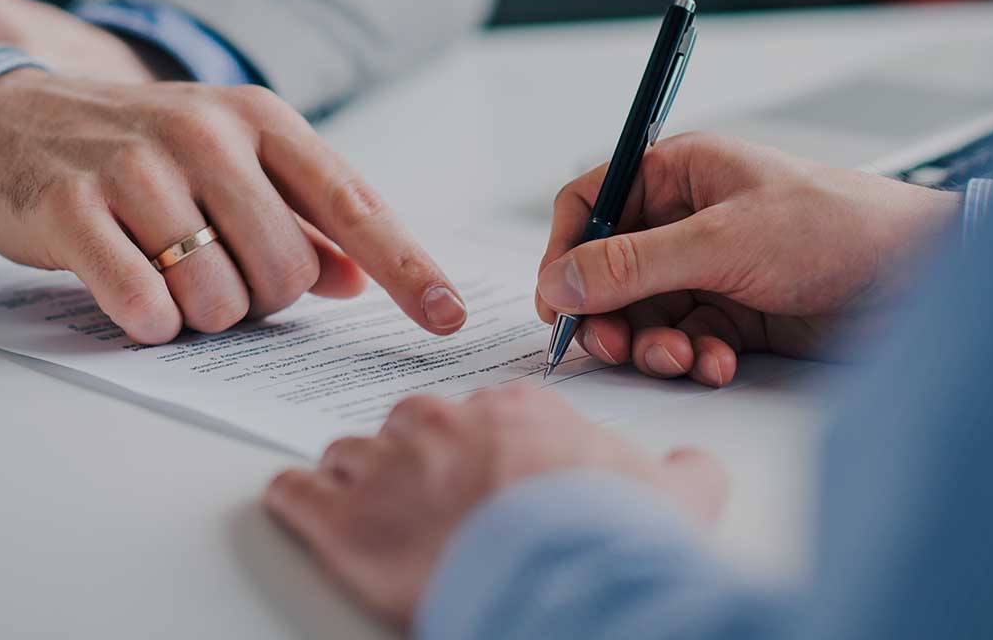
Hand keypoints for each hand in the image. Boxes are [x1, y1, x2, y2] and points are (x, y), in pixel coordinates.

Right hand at [0, 69, 469, 343]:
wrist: (11, 113)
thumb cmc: (140, 147)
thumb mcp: (229, 161)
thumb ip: (297, 217)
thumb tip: (356, 278)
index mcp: (259, 121)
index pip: (352, 203)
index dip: (406, 267)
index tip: (447, 318)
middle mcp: (206, 133)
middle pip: (285, 270)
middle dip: (261, 300)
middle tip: (217, 276)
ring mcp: (137, 166)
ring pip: (217, 295)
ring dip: (200, 314)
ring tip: (166, 275)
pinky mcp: (72, 205)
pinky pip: (142, 300)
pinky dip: (149, 321)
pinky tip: (135, 301)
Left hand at [264, 386, 726, 627]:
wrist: (559, 581)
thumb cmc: (610, 536)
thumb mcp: (679, 497)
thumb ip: (685, 471)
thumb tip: (695, 465)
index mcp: (513, 411)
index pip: (479, 413)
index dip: (479, 451)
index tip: (484, 480)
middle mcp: (442, 422)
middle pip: (411, 427)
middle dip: (415, 462)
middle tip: (432, 507)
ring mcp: (385, 464)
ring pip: (351, 454)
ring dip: (357, 481)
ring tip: (373, 519)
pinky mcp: (339, 516)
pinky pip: (296, 491)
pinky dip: (298, 503)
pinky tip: (306, 513)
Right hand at [536, 132, 960, 384]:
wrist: (923, 277)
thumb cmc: (838, 226)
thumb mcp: (725, 241)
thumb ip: (635, 264)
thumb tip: (562, 281)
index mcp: (679, 173)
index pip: (590, 204)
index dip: (565, 251)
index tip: (557, 300)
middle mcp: (686, 219)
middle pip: (609, 271)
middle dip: (609, 314)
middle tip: (612, 347)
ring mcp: (710, 269)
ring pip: (644, 314)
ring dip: (653, 344)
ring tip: (681, 357)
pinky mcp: (736, 313)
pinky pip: (686, 340)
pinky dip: (694, 357)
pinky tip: (719, 361)